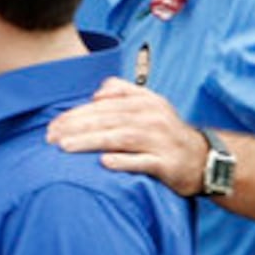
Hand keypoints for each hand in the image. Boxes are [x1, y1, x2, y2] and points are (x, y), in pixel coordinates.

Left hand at [45, 76, 207, 195]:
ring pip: (120, 138)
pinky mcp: (168, 164)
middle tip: (50, 138)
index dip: (76, 114)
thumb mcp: (149, 104)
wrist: (203, 158)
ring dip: (91, 141)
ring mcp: (160, 141)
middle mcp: (152, 118)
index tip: (53, 125)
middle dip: (76, 127)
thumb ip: (123, 91)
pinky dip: (124, 161)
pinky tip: (104, 162)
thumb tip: (96, 93)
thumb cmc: (166, 132)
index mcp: (144, 102)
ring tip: (65, 147)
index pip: (103, 106)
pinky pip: (143, 162)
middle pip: (107, 120)